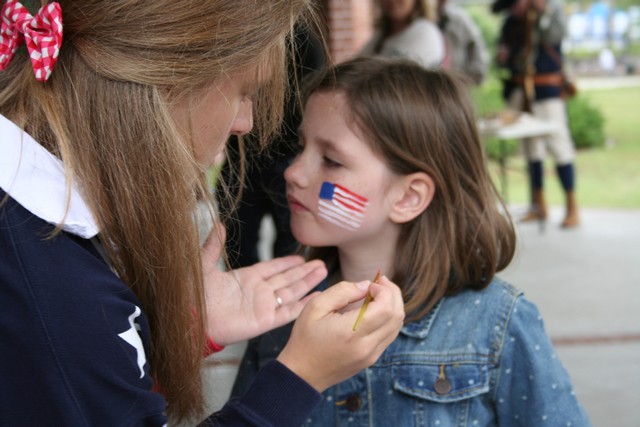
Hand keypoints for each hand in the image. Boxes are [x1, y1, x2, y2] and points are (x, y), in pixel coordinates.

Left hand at [202, 225, 327, 344]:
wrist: (192, 321)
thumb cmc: (194, 297)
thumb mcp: (204, 266)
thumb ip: (213, 246)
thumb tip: (219, 225)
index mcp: (245, 279)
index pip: (272, 268)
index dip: (287, 262)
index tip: (301, 257)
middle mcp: (258, 292)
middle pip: (287, 279)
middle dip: (303, 271)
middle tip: (320, 263)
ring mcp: (263, 306)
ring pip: (292, 291)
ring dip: (307, 282)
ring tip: (323, 272)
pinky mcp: (265, 320)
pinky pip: (289, 311)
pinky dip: (303, 304)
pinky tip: (316, 296)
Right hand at [277, 275, 404, 391]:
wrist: (302, 373)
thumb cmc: (305, 338)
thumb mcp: (316, 306)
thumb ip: (342, 291)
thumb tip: (366, 285)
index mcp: (352, 332)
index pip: (386, 308)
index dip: (385, 291)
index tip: (371, 284)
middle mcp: (366, 346)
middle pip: (397, 316)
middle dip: (393, 294)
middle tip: (381, 282)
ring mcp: (371, 355)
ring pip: (397, 326)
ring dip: (394, 306)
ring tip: (379, 294)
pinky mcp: (371, 359)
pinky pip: (389, 335)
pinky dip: (389, 319)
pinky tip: (376, 310)